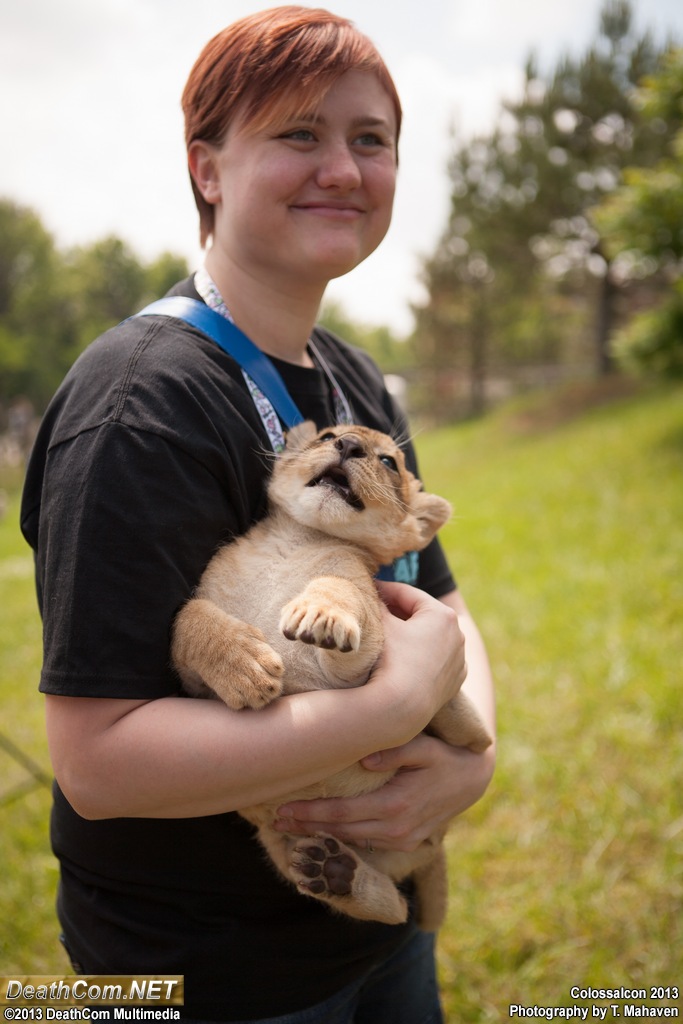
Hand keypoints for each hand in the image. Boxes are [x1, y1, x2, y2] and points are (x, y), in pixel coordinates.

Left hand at [273, 732, 494, 852]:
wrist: (473, 779)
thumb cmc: (444, 755)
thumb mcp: (425, 746)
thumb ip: (397, 750)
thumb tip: (364, 759)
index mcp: (396, 804)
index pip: (342, 813)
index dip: (311, 813)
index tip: (283, 810)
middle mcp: (396, 828)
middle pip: (340, 831)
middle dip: (307, 826)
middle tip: (276, 820)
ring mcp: (401, 839)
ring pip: (351, 840)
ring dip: (320, 833)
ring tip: (291, 826)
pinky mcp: (405, 842)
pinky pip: (366, 842)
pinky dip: (341, 837)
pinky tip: (322, 830)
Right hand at [371, 581, 467, 730]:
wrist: (402, 708)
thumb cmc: (391, 660)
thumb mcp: (380, 625)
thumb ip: (376, 605)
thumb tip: (370, 594)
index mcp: (442, 614)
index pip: (408, 594)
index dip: (385, 590)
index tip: (370, 591)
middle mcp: (458, 634)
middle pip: (422, 615)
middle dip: (399, 612)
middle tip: (376, 612)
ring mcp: (459, 659)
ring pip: (431, 638)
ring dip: (412, 635)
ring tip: (389, 636)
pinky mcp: (456, 680)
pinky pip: (437, 660)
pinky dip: (423, 656)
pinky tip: (406, 660)